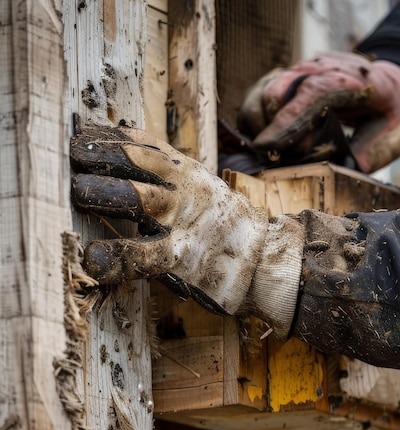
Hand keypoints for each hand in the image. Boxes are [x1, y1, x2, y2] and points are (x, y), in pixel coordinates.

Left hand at [70, 126, 303, 335]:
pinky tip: (94, 257)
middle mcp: (186, 192)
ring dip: (104, 192)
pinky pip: (145, 256)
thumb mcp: (201, 190)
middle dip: (101, 157)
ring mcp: (185, 224)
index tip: (81, 134)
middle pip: (139, 163)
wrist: (265, 262)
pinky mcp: (183, 260)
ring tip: (77, 190)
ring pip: (140, 199)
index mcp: (188, 174)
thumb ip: (168, 178)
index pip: (144, 145)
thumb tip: (125, 156)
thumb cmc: (225, 228)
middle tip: (72, 156)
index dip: (109, 138)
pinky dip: (117, 256)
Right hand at [238, 51, 399, 172]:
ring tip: (267, 149)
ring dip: (258, 122)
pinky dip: (257, 114)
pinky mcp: (294, 76)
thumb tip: (336, 172)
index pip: (312, 93)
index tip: (267, 147)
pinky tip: (266, 136)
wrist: (397, 83)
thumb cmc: (394, 112)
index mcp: (352, 79)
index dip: (287, 121)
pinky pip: (263, 91)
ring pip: (264, 89)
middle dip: (269, 128)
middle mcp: (323, 67)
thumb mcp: (393, 136)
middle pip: (278, 89)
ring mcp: (305, 68)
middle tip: (276, 157)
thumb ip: (368, 154)